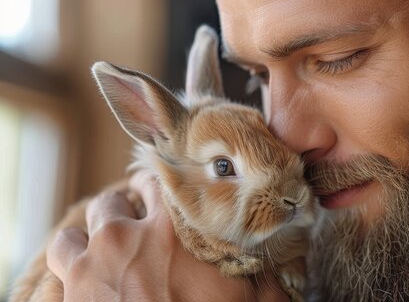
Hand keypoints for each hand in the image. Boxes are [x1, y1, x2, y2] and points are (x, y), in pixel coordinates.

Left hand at [47, 171, 287, 301]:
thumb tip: (285, 265)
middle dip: (120, 211)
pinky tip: (80, 269)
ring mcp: (92, 263)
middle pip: (112, 202)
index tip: (157, 190)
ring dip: (86, 235)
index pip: (157, 182)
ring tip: (98, 245)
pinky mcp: (70, 289)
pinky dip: (68, 259)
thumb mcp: (247, 299)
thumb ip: (263, 275)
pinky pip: (58, 257)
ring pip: (75, 229)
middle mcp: (128, 236)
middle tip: (131, 223)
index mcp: (172, 230)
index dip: (156, 184)